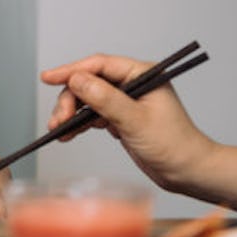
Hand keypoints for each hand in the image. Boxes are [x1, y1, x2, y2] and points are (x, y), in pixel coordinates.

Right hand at [39, 53, 211, 189]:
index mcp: (142, 74)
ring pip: (88, 99)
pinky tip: (69, 134)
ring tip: (59, 130)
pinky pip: (93, 114)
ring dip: (72, 113)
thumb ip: (105, 99)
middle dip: (70, 100)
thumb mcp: (135, 120)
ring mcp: (126, 101)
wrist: (187, 172)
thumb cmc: (173, 145)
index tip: (49, 77)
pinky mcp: (122, 118)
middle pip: (90, 82)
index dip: (72, 70)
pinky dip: (80, 123)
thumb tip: (77, 80)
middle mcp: (133, 84)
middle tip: (58, 120)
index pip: (100, 65)